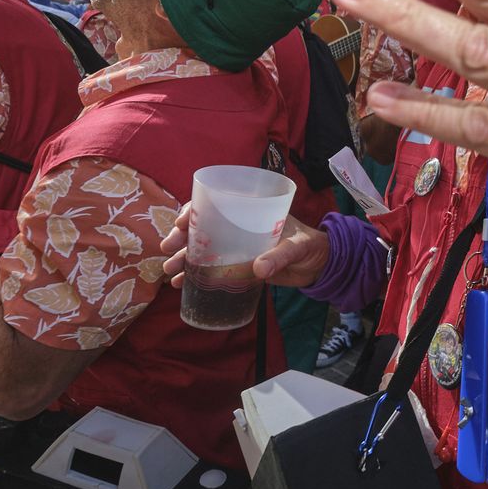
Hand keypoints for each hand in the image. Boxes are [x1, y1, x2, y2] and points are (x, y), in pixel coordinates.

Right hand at [160, 207, 329, 288]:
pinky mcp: (236, 267)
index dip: (195, 210)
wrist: (319, 266)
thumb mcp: (297, 246)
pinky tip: (180, 284)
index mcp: (249, 211)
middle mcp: (237, 226)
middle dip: (181, 237)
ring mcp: (234, 247)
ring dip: (183, 258)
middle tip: (168, 249)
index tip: (182, 223)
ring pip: (201, 248)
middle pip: (201, 227)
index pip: (216, 204)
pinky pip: (209, 269)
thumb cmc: (309, 245)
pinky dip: (193, 275)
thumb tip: (259, 269)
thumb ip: (280, 256)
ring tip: (170, 270)